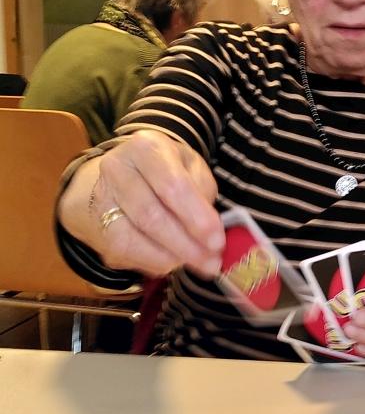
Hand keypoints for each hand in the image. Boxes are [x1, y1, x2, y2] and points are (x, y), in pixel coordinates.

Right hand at [58, 130, 221, 277]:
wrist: (122, 176)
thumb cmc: (167, 171)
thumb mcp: (191, 168)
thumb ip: (203, 193)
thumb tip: (211, 231)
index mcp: (146, 149)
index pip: (172, 186)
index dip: (196, 217)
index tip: (217, 241)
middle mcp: (116, 170)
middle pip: (150, 216)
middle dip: (186, 244)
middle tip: (212, 261)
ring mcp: (101, 200)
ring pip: (132, 240)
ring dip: (170, 258)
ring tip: (199, 264)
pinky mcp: (97, 228)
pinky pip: (125, 254)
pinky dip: (154, 262)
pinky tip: (175, 262)